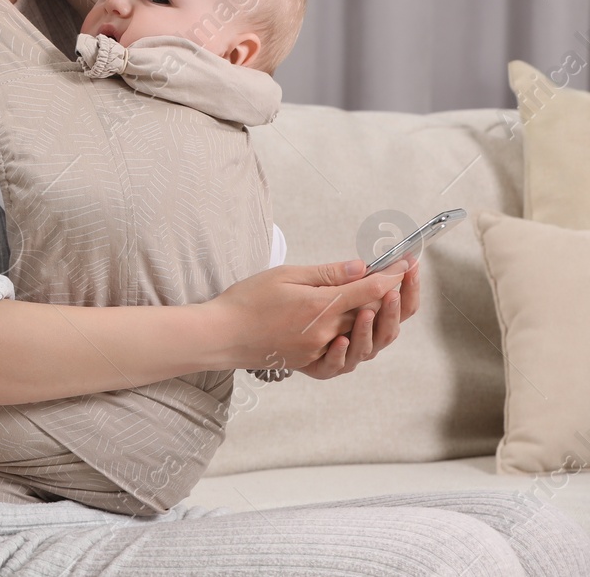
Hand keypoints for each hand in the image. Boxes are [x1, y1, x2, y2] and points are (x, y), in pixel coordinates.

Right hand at [208, 256, 416, 375]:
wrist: (222, 335)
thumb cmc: (247, 301)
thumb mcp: (285, 275)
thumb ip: (327, 273)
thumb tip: (361, 267)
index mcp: (320, 306)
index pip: (370, 290)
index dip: (392, 276)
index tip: (406, 263)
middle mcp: (326, 333)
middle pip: (374, 315)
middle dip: (393, 294)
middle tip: (403, 275)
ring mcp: (321, 352)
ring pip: (366, 339)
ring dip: (381, 319)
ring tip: (387, 300)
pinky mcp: (312, 364)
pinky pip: (346, 359)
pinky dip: (359, 343)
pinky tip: (359, 329)